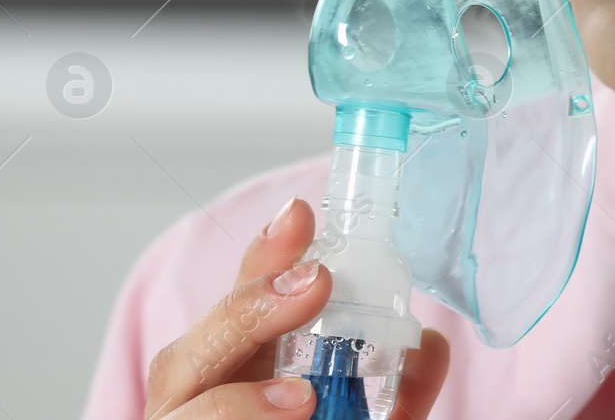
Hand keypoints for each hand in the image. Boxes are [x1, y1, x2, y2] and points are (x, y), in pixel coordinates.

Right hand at [142, 197, 448, 418]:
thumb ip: (398, 389)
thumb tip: (432, 344)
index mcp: (232, 376)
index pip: (236, 305)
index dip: (263, 255)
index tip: (301, 214)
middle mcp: (194, 405)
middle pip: (188, 355)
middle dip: (247, 312)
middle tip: (315, 285)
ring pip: (181, 414)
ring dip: (237, 403)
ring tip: (300, 400)